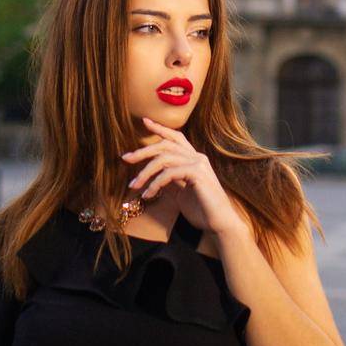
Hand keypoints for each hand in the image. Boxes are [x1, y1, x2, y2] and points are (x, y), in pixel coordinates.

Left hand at [121, 118, 245, 237]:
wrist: (220, 224)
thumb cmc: (202, 209)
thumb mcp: (181, 192)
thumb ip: (170, 180)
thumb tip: (153, 175)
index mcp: (194, 158)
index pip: (175, 137)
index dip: (160, 128)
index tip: (145, 121)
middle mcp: (197, 157)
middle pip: (165, 145)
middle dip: (143, 150)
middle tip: (126, 158)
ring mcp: (198, 164)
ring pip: (164, 158)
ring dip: (145, 172)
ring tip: (134, 186)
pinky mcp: (198, 174)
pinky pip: (169, 173)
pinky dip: (155, 184)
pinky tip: (148, 195)